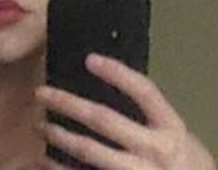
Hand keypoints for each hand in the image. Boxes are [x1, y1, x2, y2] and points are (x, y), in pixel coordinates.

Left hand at [34, 53, 215, 169]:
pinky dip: (61, 168)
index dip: (118, 74)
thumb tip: (102, 77)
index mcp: (169, 127)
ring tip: (40, 124)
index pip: (144, 92)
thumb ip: (144, 110)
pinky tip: (44, 158)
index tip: (89, 59)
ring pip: (90, 151)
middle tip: (42, 93)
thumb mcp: (169, 128)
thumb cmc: (177, 154)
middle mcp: (155, 150)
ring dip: (59, 136)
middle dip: (68, 104)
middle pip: (105, 120)